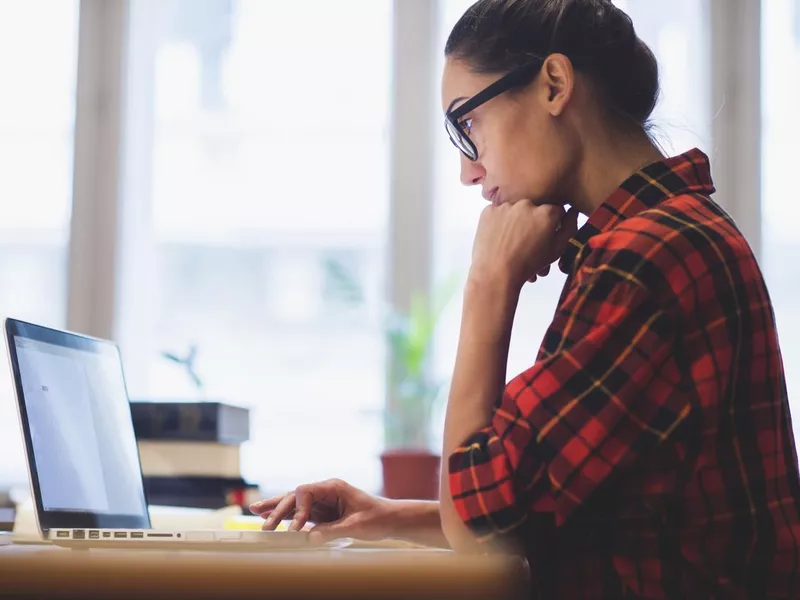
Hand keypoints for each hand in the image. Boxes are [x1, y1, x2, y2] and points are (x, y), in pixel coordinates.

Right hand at [250, 478, 395, 543]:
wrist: (390, 519)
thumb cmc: (377, 518)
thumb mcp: (356, 526)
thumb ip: (332, 531)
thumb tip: (309, 538)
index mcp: (334, 487)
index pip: (306, 492)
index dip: (297, 508)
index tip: (296, 528)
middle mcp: (325, 491)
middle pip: (295, 496)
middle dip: (278, 508)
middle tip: (263, 523)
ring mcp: (322, 502)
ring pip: (294, 503)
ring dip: (276, 509)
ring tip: (255, 511)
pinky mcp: (322, 513)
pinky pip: (300, 514)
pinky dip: (286, 516)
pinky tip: (270, 518)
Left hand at [470, 201, 579, 289]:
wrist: (496, 274)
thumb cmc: (528, 265)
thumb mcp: (556, 250)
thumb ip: (569, 228)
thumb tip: (573, 211)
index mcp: (547, 212)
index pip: (556, 211)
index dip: (553, 224)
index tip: (546, 235)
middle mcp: (527, 204)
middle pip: (535, 208)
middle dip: (533, 222)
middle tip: (527, 241)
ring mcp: (506, 206)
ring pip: (515, 209)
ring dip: (516, 221)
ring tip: (513, 242)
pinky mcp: (489, 210)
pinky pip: (498, 212)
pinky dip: (499, 222)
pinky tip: (500, 238)